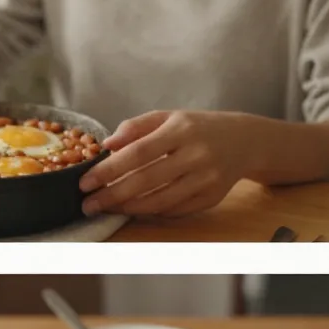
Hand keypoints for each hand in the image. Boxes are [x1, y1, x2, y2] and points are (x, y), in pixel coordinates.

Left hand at [79, 110, 252, 217]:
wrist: (243, 141)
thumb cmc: (197, 128)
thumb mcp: (169, 116)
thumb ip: (136, 127)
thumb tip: (107, 146)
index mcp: (181, 129)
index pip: (137, 153)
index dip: (108, 170)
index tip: (86, 182)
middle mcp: (196, 155)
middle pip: (145, 181)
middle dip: (112, 195)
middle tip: (88, 205)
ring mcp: (205, 179)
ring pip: (159, 201)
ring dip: (127, 208)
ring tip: (106, 208)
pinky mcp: (210, 198)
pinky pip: (173, 210)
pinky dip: (149, 211)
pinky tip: (132, 209)